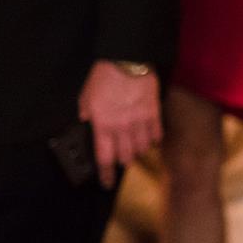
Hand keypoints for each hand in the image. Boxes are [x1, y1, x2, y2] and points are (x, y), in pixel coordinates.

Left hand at [77, 61, 161, 188]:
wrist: (127, 60)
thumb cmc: (104, 76)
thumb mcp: (86, 96)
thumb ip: (87, 113)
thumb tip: (88, 121)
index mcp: (102, 125)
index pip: (104, 158)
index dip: (106, 174)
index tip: (107, 182)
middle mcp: (122, 127)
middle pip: (126, 156)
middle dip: (122, 160)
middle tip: (121, 158)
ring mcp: (140, 121)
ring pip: (142, 148)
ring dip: (138, 150)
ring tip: (135, 147)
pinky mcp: (154, 113)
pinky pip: (156, 134)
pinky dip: (153, 139)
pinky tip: (150, 138)